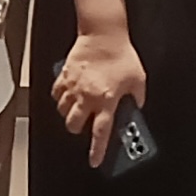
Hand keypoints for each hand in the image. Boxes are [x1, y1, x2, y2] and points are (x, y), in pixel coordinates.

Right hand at [51, 26, 148, 166]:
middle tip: (86, 125)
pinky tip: (68, 96)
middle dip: (79, 130)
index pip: (100, 133)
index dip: (97, 150)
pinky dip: (60, 98)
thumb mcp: (138, 80)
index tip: (94, 161)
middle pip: (74, 125)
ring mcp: (73, 86)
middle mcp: (87, 96)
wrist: (103, 34)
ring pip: (63, 111)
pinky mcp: (65, 75)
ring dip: (69, 114)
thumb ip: (137, 98)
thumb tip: (135, 107)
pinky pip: (56, 94)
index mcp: (107, 100)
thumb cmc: (121, 55)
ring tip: (77, 111)